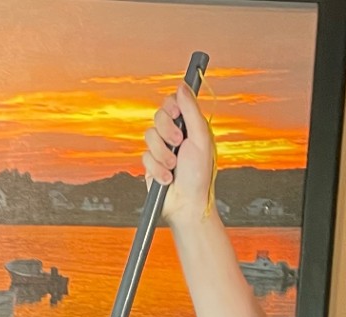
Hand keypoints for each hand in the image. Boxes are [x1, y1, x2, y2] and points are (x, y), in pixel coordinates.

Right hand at [143, 82, 215, 228]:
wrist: (187, 203)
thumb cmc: (199, 175)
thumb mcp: (200, 138)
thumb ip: (191, 110)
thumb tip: (183, 85)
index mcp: (188, 126)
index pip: (172, 102)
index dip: (171, 104)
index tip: (176, 112)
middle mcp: (174, 134)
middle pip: (158, 116)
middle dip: (167, 131)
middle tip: (179, 143)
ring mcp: (161, 149)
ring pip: (149, 136)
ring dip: (163, 153)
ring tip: (174, 166)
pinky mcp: (150, 163)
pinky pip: (145, 156)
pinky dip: (157, 168)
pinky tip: (167, 177)